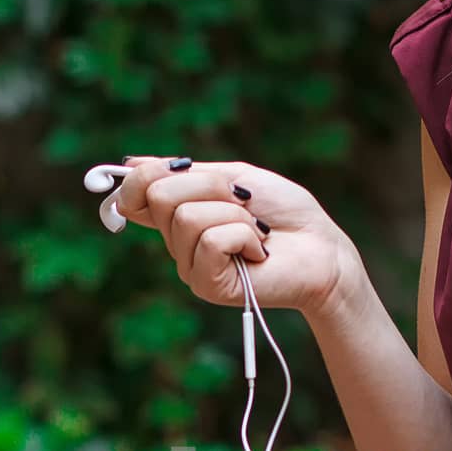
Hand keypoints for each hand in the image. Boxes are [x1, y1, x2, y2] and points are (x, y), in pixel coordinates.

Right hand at [114, 156, 361, 318]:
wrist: (321, 249)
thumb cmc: (283, 213)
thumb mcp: (233, 177)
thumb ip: (185, 172)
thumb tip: (130, 164)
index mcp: (179, 216)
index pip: (133, 193)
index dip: (143, 177)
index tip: (170, 169)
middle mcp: (177, 243)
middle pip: (159, 194)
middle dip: (209, 185)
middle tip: (242, 202)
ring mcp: (190, 267)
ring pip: (187, 216)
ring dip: (233, 213)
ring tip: (256, 230)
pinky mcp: (207, 285)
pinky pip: (210, 240)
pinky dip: (244, 235)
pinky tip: (258, 251)